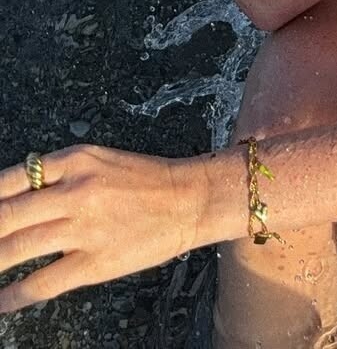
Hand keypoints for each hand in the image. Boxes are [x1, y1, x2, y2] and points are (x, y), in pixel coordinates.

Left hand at [0, 143, 198, 314]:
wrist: (190, 198)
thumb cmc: (145, 179)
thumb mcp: (97, 160)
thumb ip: (56, 175)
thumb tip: (13, 197)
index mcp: (73, 161)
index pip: (9, 180)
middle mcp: (74, 191)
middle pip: (5, 216)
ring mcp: (83, 228)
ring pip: (15, 250)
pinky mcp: (94, 262)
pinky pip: (41, 283)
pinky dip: (12, 297)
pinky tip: (0, 303)